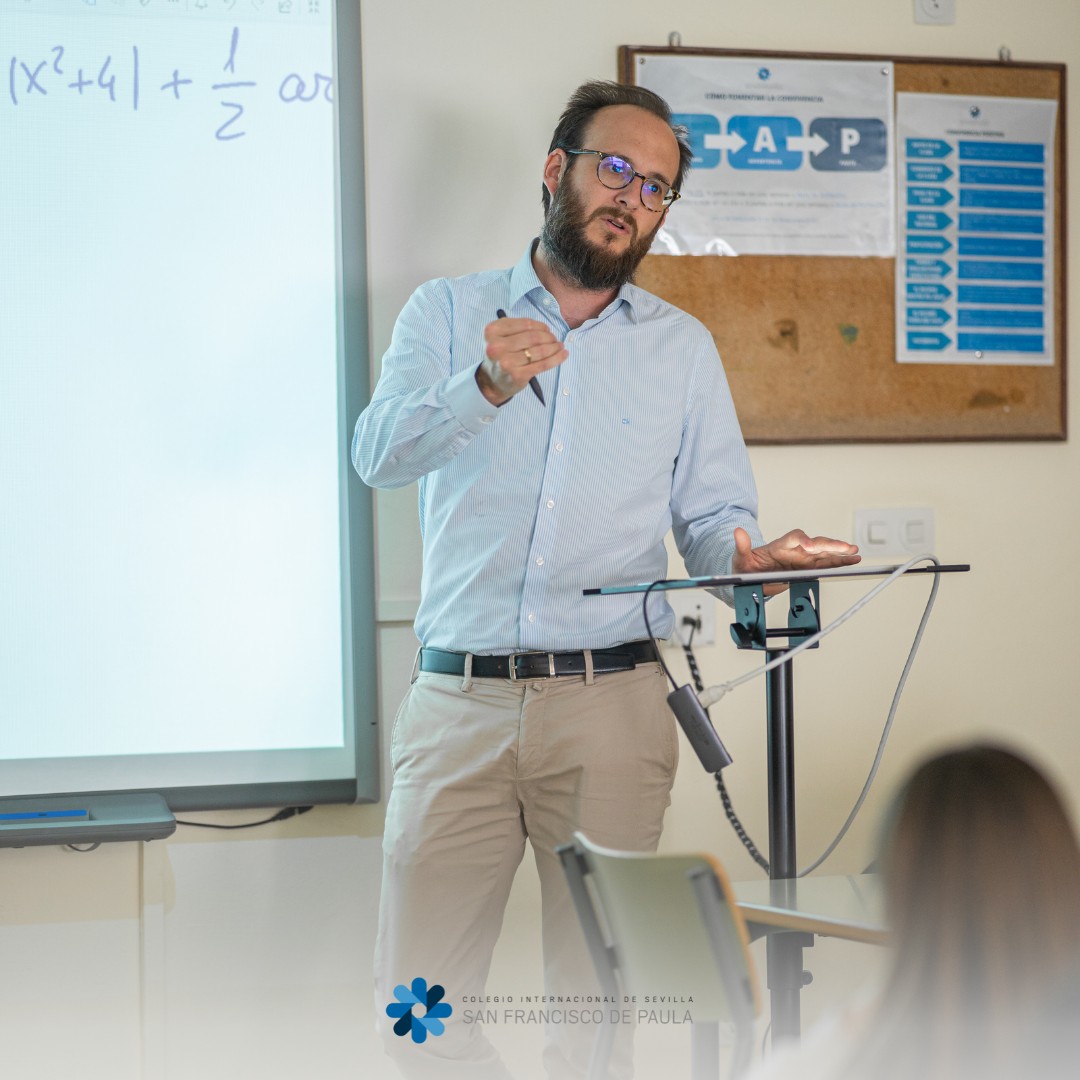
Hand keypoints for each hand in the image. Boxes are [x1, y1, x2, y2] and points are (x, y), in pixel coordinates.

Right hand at [477, 316, 567, 404]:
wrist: (492, 382)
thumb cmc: (501, 356)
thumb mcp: (501, 337)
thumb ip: (518, 329)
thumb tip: (546, 330)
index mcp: (492, 331)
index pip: (525, 324)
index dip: (540, 326)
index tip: (548, 330)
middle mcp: (496, 346)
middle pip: (533, 337)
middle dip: (549, 337)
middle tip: (555, 340)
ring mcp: (506, 362)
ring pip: (539, 350)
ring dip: (554, 347)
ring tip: (560, 346)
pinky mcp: (517, 375)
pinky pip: (542, 364)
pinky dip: (556, 358)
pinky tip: (564, 355)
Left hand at [732, 527, 860, 595]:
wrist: (749, 575)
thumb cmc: (745, 565)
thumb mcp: (740, 557)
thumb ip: (742, 546)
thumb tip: (737, 531)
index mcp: (779, 546)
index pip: (794, 538)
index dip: (804, 540)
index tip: (810, 547)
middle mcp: (794, 550)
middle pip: (815, 543)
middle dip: (830, 545)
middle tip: (845, 548)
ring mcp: (802, 558)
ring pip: (824, 554)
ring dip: (839, 553)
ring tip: (855, 554)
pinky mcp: (806, 568)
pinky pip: (825, 564)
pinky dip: (838, 562)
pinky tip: (852, 561)